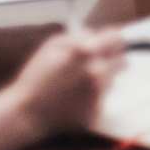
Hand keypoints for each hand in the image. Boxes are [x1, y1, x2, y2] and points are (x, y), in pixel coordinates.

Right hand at [0, 29, 127, 149]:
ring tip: (78, 83)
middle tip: (93, 64)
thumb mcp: (52, 46)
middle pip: (122, 60)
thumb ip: (79, 36)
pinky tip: (76, 97)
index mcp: (87, 52)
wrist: (27, 113)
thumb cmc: (37, 77)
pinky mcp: (98, 110)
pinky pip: (104, 97)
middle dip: (110, 60)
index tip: (106, 44)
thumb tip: (98, 36)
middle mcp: (98, 71)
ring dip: (102, 78)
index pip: (117, 39)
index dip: (111, 40)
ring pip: (113, 79)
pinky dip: (95, 95)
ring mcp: (99, 92)